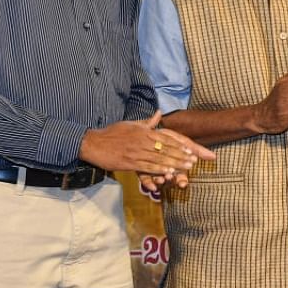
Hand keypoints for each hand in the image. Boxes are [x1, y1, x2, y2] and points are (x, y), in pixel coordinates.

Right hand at [80, 111, 215, 185]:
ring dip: (174, 164)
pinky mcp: (129, 162)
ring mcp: (136, 152)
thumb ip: (147, 122)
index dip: (180, 145)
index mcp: (144, 132)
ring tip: (186, 169)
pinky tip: (168, 174)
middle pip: (166, 149)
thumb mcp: (131, 124)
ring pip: (159, 159)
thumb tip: (159, 113)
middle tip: (194, 162)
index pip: (167, 138)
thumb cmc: (112, 133)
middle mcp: (142, 141)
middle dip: (181, 156)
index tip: (192, 150)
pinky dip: (159, 170)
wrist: (92, 143)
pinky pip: (147, 167)